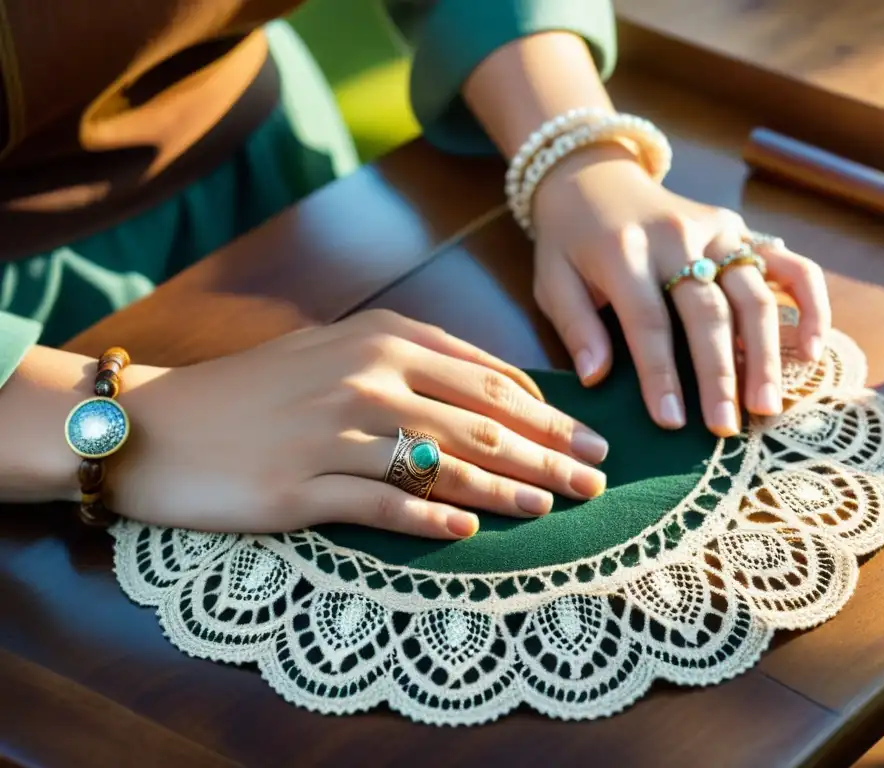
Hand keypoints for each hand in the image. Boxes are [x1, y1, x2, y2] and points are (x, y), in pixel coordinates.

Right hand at [112, 310, 607, 537]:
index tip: (585, 439)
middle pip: (483, 421)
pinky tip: (472, 532)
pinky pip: (384, 505)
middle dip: (549, 453)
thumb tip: (492, 389)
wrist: (157, 423)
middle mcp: (367, 378)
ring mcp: (335, 433)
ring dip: (510, 489)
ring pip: (447, 463)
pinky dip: (433, 519)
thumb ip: (411, 357)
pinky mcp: (302, 489)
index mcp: (383, 338)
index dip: (546, 413)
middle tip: (597, 479)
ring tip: (555, 508)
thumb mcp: (334, 347)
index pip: (489, 378)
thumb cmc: (255, 386)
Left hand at [530, 145, 830, 435]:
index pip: (650, 323)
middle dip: (720, 376)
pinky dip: (811, 304)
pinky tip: (812, 349)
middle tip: (726, 428)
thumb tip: (596, 377)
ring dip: (766, 354)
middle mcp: (677, 238)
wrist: (593, 178)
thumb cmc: (570, 242)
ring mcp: (716, 231)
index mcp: (624, 252)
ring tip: (767, 406)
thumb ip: (575, 326)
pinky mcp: (741, 230)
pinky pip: (789, 266)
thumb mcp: (552, 279)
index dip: (662, 376)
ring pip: (755, 295)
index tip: (671, 423)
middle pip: (709, 313)